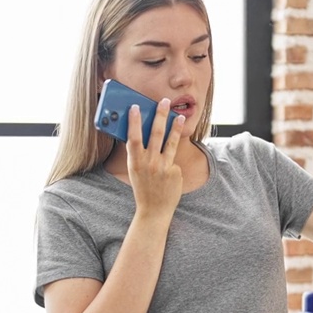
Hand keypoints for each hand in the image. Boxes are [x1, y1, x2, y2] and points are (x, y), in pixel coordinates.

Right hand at [125, 99, 185, 217]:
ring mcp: (163, 167)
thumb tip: (141, 134)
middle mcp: (149, 163)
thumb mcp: (135, 171)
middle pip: (156, 134)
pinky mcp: (175, 172)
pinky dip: (171, 165)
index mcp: (135, 162)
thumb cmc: (143, 188)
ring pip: (170, 142)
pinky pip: (174, 162)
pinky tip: (168, 175)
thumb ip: (138, 154)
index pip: (133, 137)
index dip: (134, 121)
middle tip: (164, 102)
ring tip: (179, 116)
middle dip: (160, 115)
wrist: (154, 211)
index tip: (135, 107)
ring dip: (175, 127)